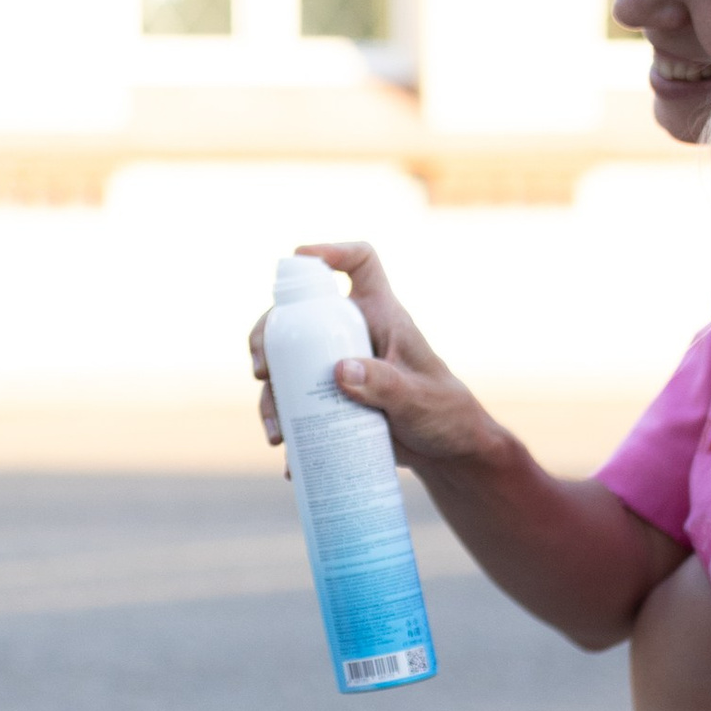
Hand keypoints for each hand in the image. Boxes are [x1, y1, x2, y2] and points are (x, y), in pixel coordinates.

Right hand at [248, 245, 507, 472]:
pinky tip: (288, 458)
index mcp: (381, 316)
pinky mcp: (333, 401)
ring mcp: (340, 368)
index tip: (300, 256)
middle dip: (269, 336)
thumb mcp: (418, 399)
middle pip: (300, 316)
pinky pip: (298, 405)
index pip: (362, 265)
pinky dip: (288, 428)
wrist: (449, 453)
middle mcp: (354, 335)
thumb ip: (386, 385)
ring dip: (272, 395)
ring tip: (277, 433)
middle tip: (261, 369)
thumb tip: (340, 370)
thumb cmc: (444, 413)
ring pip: (290, 366)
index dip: (332, 252)